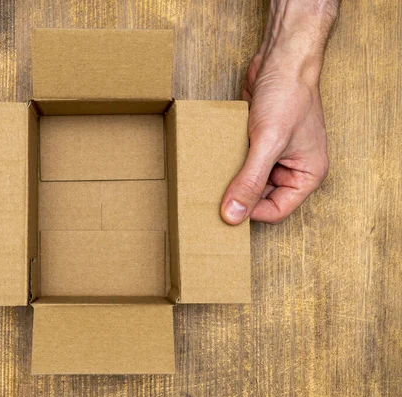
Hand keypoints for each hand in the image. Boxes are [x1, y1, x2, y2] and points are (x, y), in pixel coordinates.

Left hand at [221, 0, 337, 224]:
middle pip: (261, 198)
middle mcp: (292, 168)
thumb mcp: (268, 142)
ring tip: (210, 180)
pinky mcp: (258, 141)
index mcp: (307, 175)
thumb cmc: (288, 96)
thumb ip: (250, 180)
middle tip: (212, 198)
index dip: (251, 212)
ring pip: (248, 180)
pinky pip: (241, 162)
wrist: (282, 59)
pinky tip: (213, 161)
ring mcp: (275, 155)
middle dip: (239, 196)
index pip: (277, 210)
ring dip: (231, 180)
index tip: (225, 209)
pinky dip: (228, 162)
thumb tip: (233, 215)